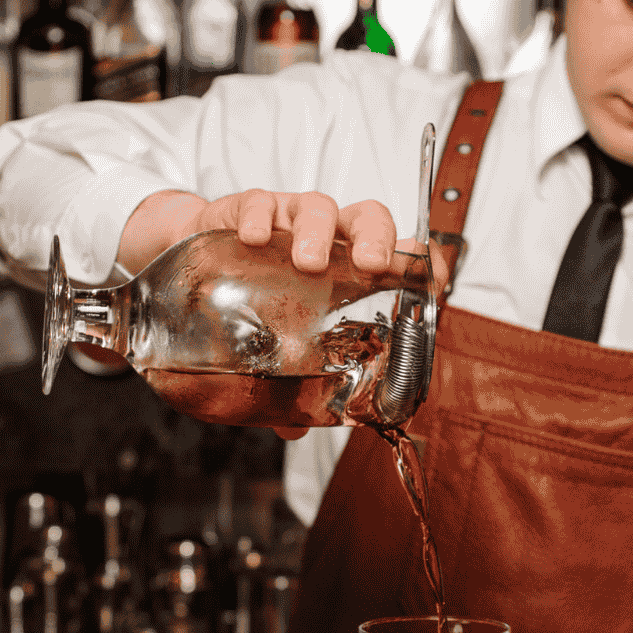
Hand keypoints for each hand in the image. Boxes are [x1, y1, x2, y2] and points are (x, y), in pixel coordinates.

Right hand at [116, 188, 446, 438]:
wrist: (201, 266)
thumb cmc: (260, 301)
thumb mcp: (281, 344)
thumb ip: (293, 385)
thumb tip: (295, 430)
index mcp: (352, 269)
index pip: (402, 254)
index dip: (423, 262)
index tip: (432, 278)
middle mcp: (331, 239)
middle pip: (369, 220)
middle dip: (375, 238)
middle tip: (368, 265)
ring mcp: (292, 219)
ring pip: (318, 208)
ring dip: (319, 231)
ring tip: (308, 260)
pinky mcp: (249, 209)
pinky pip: (260, 202)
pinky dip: (259, 216)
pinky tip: (253, 238)